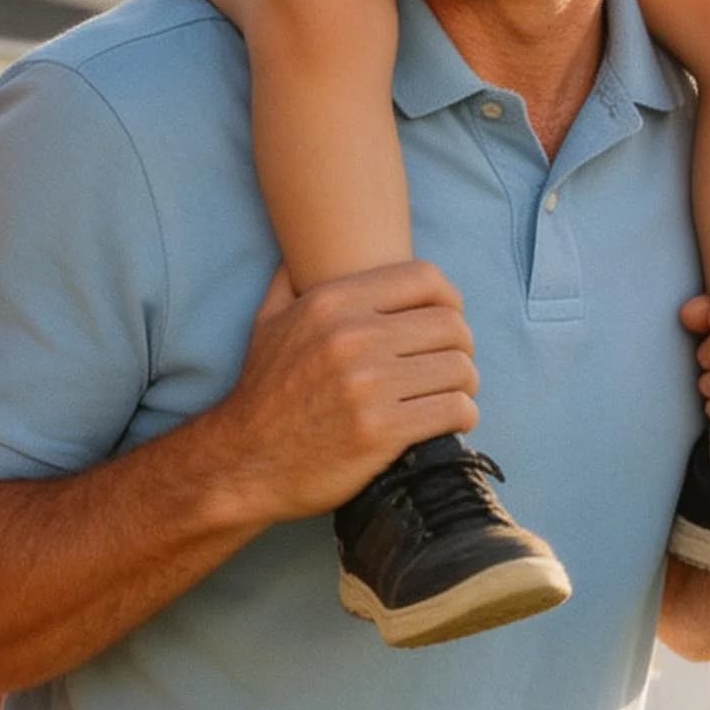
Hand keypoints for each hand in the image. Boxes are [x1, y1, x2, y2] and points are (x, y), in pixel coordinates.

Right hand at [216, 260, 479, 525]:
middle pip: (450, 326)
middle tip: (451, 367)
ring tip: (450, 395)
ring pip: (458, 370)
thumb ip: (288, 280)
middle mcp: (352, 337)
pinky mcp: (382, 430)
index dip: (448, 299)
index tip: (447, 321)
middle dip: (461, 348)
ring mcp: (368, 385)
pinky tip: (448, 422)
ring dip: (463, 385)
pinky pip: (454, 411)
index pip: (424, 278)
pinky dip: (461, 416)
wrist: (245, 461)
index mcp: (332, 303)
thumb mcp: (267, 322)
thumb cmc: (263, 391)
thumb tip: (302, 249)